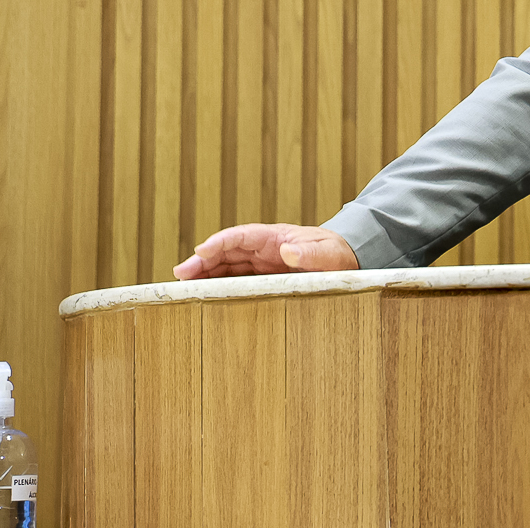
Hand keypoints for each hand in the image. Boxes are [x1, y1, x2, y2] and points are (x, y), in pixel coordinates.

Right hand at [172, 223, 359, 280]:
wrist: (349, 259)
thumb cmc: (339, 254)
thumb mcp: (328, 254)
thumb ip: (310, 252)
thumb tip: (287, 249)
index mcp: (276, 237)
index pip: (242, 235)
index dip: (220, 242)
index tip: (200, 251)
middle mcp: (264, 247)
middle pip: (227, 250)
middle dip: (202, 260)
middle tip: (180, 275)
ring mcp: (262, 261)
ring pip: (227, 264)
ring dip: (205, 272)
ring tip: (184, 285)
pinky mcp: (263, 276)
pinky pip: (236, 277)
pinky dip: (218, 283)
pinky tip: (204, 293)